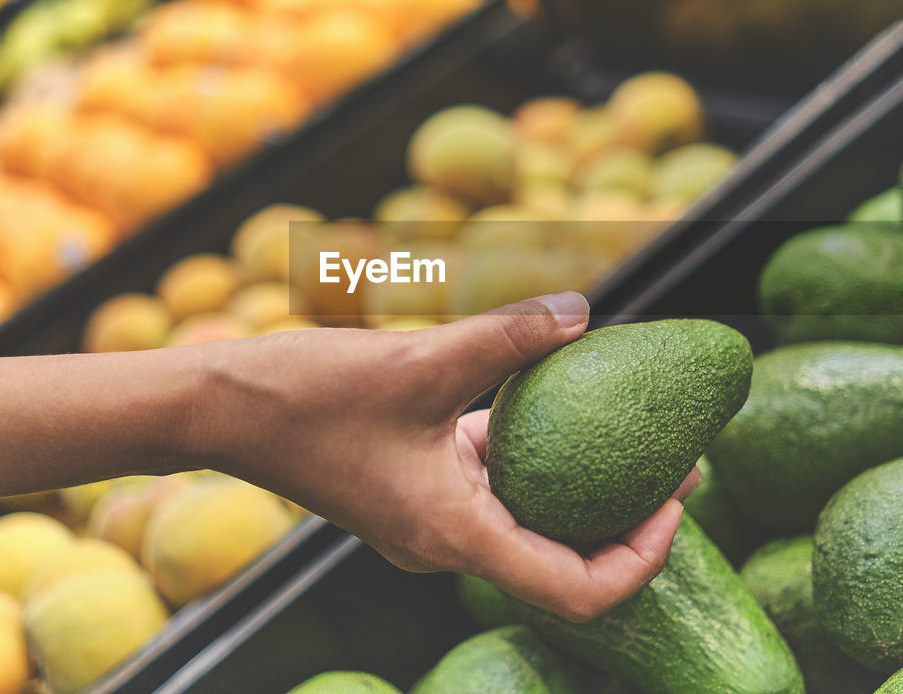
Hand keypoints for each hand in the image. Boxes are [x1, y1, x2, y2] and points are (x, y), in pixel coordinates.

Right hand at [189, 291, 697, 621]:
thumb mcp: (421, 360)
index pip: (572, 589)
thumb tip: (584, 313)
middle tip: (681, 465)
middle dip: (627, 519)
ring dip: (582, 484)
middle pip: (560, 557)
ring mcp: (428, 517)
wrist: (220, 407)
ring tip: (636, 435)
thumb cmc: (307, 396)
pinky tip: (553, 400)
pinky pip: (488, 482)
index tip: (677, 507)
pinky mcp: (412, 486)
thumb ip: (510, 336)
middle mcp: (446, 541)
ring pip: (526, 517)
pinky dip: (530, 455)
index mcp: (455, 535)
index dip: (638, 560)